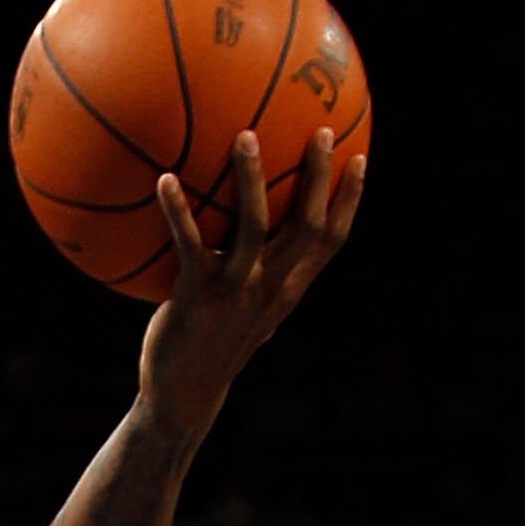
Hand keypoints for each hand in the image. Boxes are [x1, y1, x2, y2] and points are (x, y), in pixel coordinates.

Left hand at [139, 127, 365, 439]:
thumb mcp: (245, 313)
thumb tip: (258, 246)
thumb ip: (258, 279)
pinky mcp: (198, 298)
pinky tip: (164, 179)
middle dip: (317, 176)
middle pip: (306, 224)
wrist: (182, 395)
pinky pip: (189, 244)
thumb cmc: (210, 346)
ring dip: (251, 179)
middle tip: (319, 130)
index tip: (359, 157)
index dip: (349, 200)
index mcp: (287, 289)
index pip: (331, 241)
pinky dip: (177, 211)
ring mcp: (236, 292)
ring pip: (254, 226)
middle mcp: (270, 288)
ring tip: (245, 136)